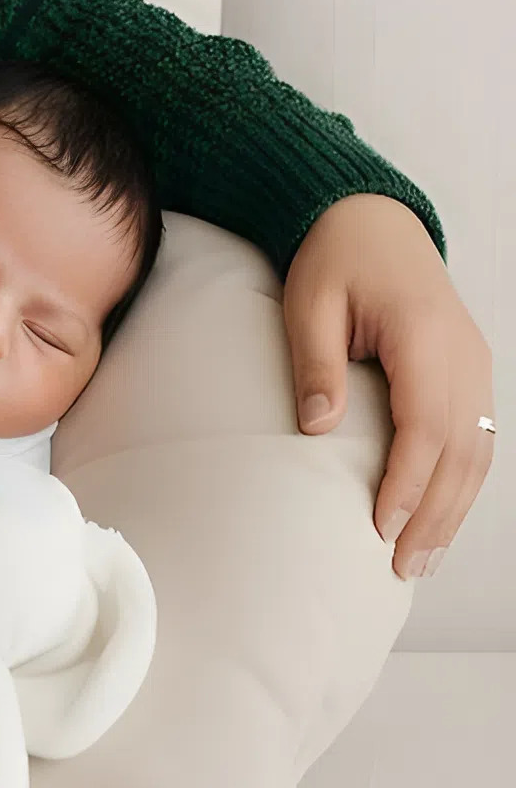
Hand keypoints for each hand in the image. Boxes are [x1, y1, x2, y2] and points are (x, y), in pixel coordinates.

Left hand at [282, 192, 494, 579]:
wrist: (372, 219)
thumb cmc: (334, 259)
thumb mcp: (310, 303)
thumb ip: (315, 364)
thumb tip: (317, 430)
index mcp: (424, 334)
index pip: (425, 425)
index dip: (408, 483)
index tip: (381, 528)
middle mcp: (463, 354)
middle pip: (460, 450)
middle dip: (435, 515)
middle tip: (403, 568)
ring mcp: (475, 364)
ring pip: (477, 451)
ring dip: (454, 509)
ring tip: (422, 561)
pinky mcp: (472, 372)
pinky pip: (477, 438)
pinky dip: (462, 483)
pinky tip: (440, 519)